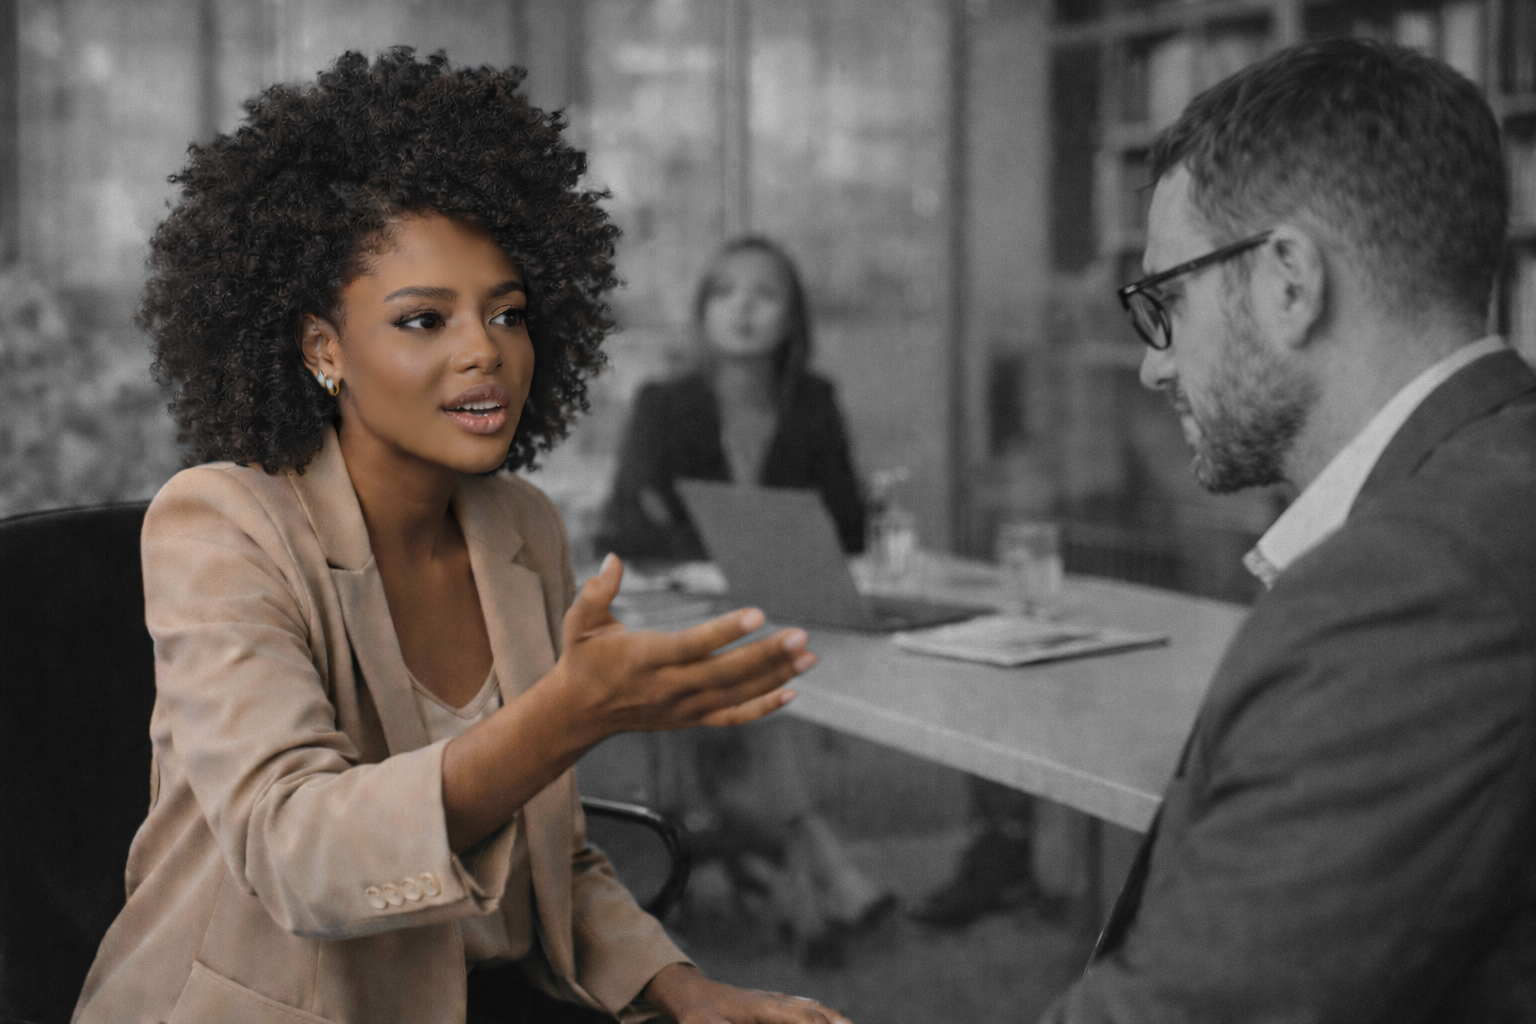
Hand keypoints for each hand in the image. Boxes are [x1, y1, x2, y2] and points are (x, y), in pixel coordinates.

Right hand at [548, 554, 816, 740]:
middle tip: (801, 635)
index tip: (758, 614)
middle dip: (766, 654)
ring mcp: (682, 707)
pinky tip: (792, 692)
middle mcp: (668, 686)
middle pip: (725, 673)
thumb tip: (614, 558)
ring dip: (775, 676)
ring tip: (809, 656)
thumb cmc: (582, 659)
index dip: (726, 631)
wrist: (577, 713)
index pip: (692, 645)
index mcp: (645, 658)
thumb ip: (597, 590)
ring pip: (736, 694)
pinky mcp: (689, 719)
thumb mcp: (580, 621)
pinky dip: (763, 708)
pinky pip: (731, 716)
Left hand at [644, 964, 852, 1023]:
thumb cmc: (698, 1014)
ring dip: (834, 1019)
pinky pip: (805, 1008)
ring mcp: (775, 1001)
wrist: (692, 993)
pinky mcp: (773, 1005)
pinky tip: (834, 1021)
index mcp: (763, 1007)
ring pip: (813, 1008)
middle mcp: (775, 1001)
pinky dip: (823, 1015)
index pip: (801, 1019)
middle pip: (814, 1013)